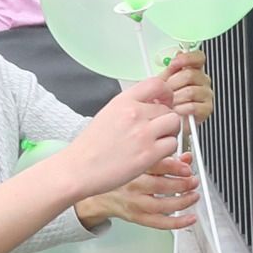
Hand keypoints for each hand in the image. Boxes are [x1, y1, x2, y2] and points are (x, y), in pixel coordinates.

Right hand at [56, 76, 180, 199]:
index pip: (156, 84)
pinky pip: (172, 144)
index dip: (166, 93)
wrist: (79, 168)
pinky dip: (167, 150)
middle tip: (157, 130)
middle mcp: (134, 113)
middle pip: (168, 108)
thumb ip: (130, 106)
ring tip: (156, 142)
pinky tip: (153, 154)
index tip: (165, 101)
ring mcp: (143, 133)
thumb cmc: (90, 146)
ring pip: (174, 124)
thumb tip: (152, 104)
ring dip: (169, 133)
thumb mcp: (107, 114)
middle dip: (165, 119)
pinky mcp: (149, 153)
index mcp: (122, 101)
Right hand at [75, 153, 198, 230]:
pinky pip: (160, 223)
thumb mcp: (137, 162)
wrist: (97, 195)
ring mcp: (134, 203)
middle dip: (182, 183)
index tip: (188, 166)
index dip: (175, 165)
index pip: (155, 164)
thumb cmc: (117, 177)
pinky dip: (178, 222)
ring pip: (162, 205)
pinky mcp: (137, 218)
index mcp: (131, 167)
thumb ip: (164, 160)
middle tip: (193, 180)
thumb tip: (186, 159)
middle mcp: (131, 185)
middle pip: (161, 185)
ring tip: (194, 195)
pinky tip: (190, 217)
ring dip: (183, 201)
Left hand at [164, 51, 212, 123]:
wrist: (166, 120)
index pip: (198, 57)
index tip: (173, 63)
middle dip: (172, 84)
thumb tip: (177, 53)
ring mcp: (206, 94)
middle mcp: (203, 80)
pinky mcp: (207, 109)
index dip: (187, 58)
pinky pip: (193, 106)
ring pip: (190, 91)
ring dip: (175, 98)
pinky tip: (176, 110)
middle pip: (190, 74)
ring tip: (169, 103)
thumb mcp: (164, 81)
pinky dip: (181, 109)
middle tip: (165, 91)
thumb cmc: (166, 99)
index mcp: (194, 70)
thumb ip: (171, 68)